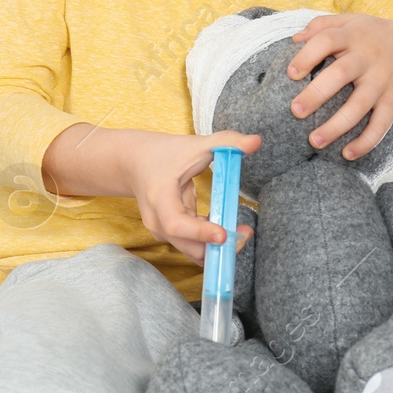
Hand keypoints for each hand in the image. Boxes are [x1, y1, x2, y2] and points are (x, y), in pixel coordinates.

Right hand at [121, 129, 260, 264]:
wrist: (136, 162)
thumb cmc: (165, 153)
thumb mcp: (196, 144)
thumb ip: (227, 141)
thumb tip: (256, 141)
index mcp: (159, 197)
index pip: (176, 223)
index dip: (200, 232)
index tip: (223, 234)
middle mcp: (157, 220)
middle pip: (187, 246)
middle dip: (217, 246)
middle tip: (245, 233)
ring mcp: (161, 231)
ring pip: (192, 251)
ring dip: (217, 247)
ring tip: (242, 231)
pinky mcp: (169, 235)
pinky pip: (192, 246)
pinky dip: (210, 243)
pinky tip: (226, 228)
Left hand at [287, 14, 392, 160]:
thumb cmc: (376, 36)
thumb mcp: (353, 21)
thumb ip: (322, 25)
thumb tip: (294, 40)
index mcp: (352, 36)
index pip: (326, 40)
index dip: (307, 56)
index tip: (291, 74)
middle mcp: (368, 58)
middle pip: (340, 74)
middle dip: (316, 94)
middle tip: (295, 111)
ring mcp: (382, 81)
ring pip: (358, 106)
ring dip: (336, 126)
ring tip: (314, 141)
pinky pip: (380, 125)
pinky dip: (366, 142)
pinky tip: (347, 154)